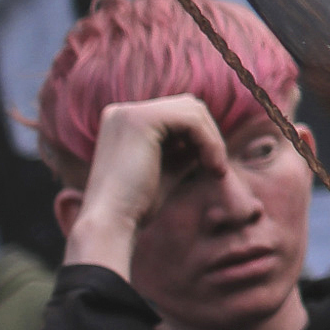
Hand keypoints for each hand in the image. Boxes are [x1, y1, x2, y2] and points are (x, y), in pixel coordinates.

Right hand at [64, 94, 227, 272]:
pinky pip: (192, 120)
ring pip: (193, 110)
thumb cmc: (137, 205)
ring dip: (212, 141)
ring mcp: (129, 113)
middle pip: (187, 106)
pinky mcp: (141, 120)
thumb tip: (210, 138)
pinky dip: (210, 142)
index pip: (177, 114)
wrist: (112, 224)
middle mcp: (122, 111)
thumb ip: (184, 149)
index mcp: (123, 121)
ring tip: (216, 170)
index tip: (214, 167)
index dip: (201, 137)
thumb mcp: (166, 169)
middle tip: (218, 169)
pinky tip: (212, 167)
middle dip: (209, 136)